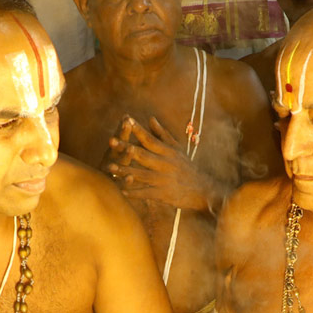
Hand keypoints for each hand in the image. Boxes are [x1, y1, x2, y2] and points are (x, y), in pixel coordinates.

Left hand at [105, 116, 228, 212]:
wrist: (203, 189)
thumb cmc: (187, 168)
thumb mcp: (177, 149)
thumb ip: (162, 134)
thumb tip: (150, 119)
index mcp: (168, 152)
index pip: (151, 139)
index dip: (138, 130)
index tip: (127, 120)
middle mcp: (166, 164)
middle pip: (143, 154)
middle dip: (125, 147)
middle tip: (111, 141)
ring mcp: (164, 179)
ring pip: (141, 174)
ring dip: (125, 171)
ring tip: (110, 167)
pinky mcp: (163, 194)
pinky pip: (146, 192)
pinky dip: (134, 192)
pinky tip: (121, 190)